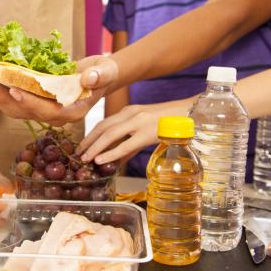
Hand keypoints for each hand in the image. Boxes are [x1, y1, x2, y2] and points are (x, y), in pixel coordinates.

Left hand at [0, 55, 118, 125]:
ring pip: (17, 110)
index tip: (15, 90)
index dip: (31, 103)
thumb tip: (88, 78)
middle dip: (5, 100)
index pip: (49, 111)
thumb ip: (99, 76)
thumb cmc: (103, 73)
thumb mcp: (105, 72)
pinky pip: (16, 102)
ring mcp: (45, 111)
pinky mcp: (37, 103)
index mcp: (72, 112)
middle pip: (26, 112)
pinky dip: (2, 93)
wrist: (99, 76)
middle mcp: (56, 116)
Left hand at [77, 100, 192, 164]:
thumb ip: (129, 143)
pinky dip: (110, 152)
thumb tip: (115, 159)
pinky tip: (101, 159)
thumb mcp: (145, 129)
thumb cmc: (170, 123)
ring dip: (95, 147)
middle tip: (78, 154)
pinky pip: (125, 144)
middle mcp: (131, 114)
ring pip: (110, 134)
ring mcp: (139, 122)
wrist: (192, 114)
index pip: (104, 123)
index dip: (90, 135)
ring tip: (85, 159)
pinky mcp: (147, 132)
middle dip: (88, 141)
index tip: (81, 146)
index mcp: (129, 111)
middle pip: (102, 127)